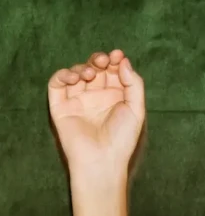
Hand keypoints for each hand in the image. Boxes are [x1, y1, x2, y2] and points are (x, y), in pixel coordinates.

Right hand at [48, 49, 145, 174]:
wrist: (101, 159)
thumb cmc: (122, 138)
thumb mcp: (136, 109)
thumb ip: (134, 84)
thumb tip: (123, 60)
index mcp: (116, 96)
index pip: (114, 72)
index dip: (115, 61)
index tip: (118, 55)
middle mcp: (97, 96)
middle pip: (96, 69)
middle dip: (99, 60)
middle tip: (103, 61)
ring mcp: (78, 100)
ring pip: (77, 73)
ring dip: (83, 67)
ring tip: (91, 74)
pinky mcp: (61, 106)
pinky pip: (57, 84)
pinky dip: (63, 75)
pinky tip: (74, 77)